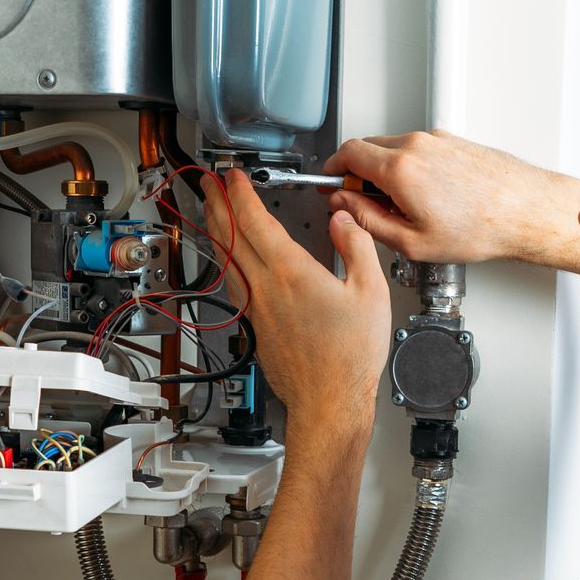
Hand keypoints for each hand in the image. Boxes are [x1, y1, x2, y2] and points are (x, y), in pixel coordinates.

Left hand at [200, 170, 391, 434]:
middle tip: (208, 184)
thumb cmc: (350, 358)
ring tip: (210, 213)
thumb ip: (357, 247)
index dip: (240, 194)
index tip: (233, 176)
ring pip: (227, 260)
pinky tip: (229, 260)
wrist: (329, 403)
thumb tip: (343, 220)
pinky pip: (234, 283)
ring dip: (215, 231)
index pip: (255, 222)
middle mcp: (266, 289)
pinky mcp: (256, 327)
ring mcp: (257, 309)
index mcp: (292, 274)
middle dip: (217, 205)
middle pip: (231, 237)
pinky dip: (227, 260)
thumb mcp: (372, 293)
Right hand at [323, 130, 579, 272]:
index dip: (332, 169)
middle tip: (362, 201)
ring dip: (384, 170)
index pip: (347, 152)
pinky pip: (416, 148)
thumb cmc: (481, 228)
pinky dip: (408, 166)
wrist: (526, 211)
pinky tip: (424, 196)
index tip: (331, 183)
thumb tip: (344, 205)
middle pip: (367, 146)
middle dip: (357, 172)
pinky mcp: (452, 141)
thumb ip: (367, 220)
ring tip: (400, 205)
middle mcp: (417, 145)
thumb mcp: (411, 241)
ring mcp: (437, 139)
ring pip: (392, 147)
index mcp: (400, 167)